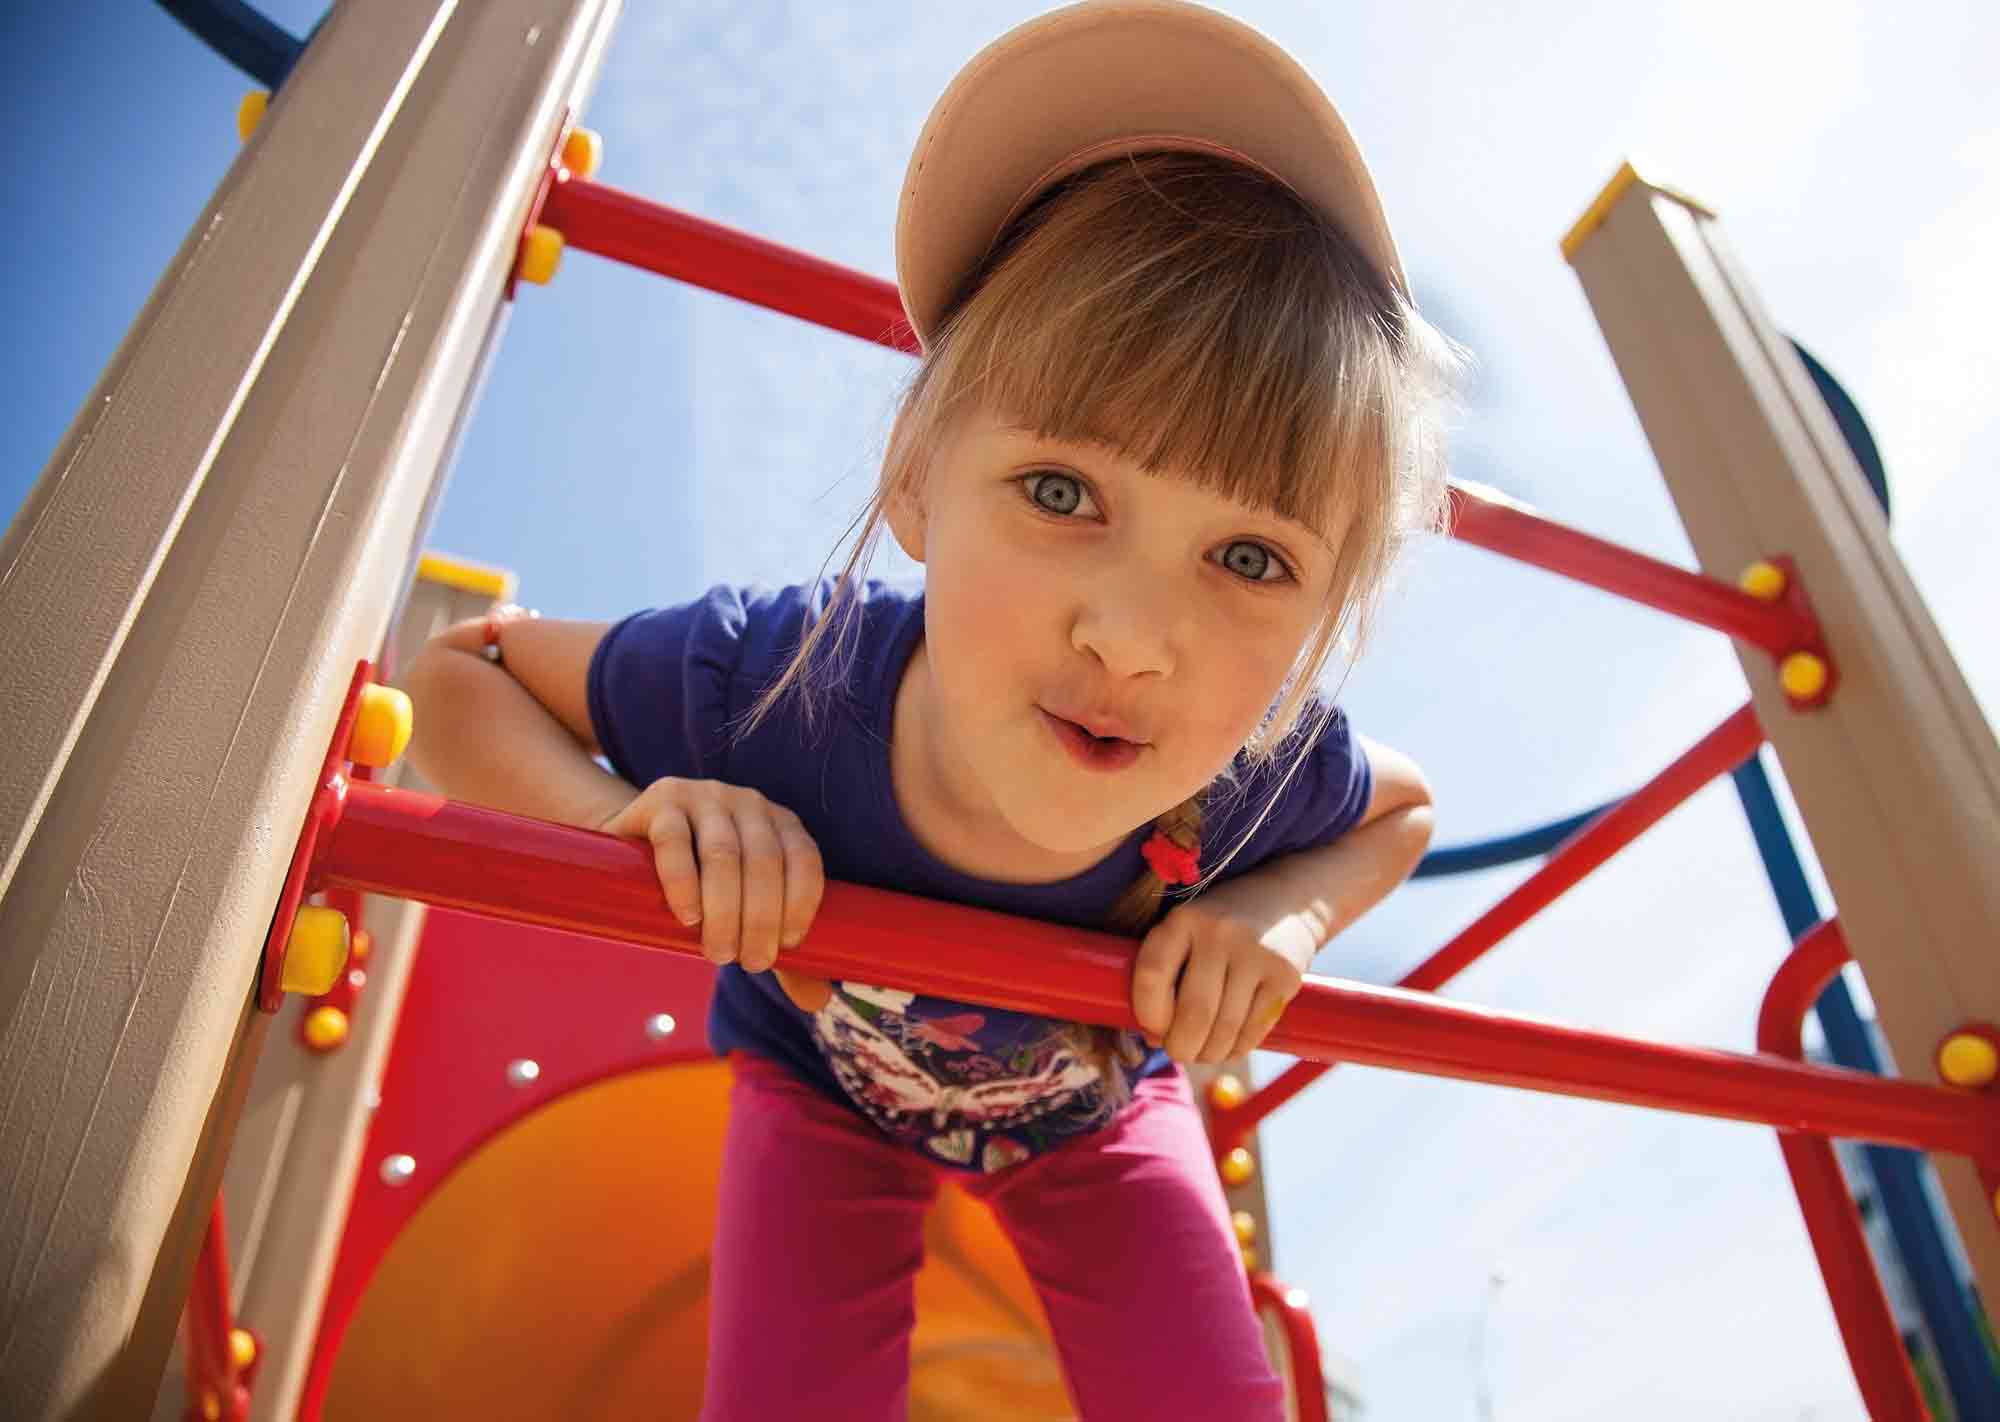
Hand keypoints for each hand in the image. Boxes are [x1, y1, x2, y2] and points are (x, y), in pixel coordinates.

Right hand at [598, 778, 831, 1012]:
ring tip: (717, 953)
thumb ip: (778, 946)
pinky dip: (683, 882)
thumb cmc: (703, 884)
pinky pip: (675, 840)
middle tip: (748, 962)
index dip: (801, 904)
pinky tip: (687, 915)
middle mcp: (748, 804)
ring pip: (723, 854)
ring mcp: (704, 797)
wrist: (636, 847)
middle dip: (761, 919)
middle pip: (765, 862)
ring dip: (724, 911)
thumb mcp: (744, 910)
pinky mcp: (661, 803)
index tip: (787, 947)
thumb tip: (817, 1001)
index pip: (805, 859)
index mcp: (780, 823)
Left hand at [1129, 871, 1324, 1063]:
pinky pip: (1254, 1030)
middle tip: (1179, 1051)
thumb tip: (1152, 1038)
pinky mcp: (1285, 977)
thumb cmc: (1221, 927)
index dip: (1147, 1014)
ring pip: (1225, 1029)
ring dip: (1209, 1053)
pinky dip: (1236, 1049)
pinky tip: (1228, 1047)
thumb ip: (1165, 975)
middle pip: (1194, 1012)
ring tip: (1202, 1053)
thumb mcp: (1187, 931)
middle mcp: (1221, 933)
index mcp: (1184, 919)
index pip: (1152, 976)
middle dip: (1181, 1046)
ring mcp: (1257, 955)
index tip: (1152, 1029)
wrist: (1288, 902)